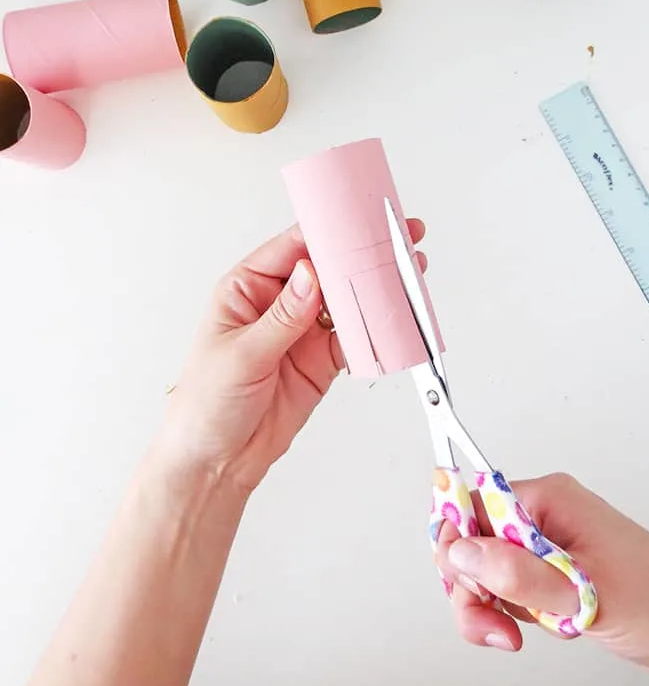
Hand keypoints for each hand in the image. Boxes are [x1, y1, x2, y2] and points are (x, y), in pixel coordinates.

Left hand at [160, 220, 426, 495]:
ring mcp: (302, 332)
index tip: (358, 223)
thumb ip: (282, 317)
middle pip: (327, 270)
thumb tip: (309, 275)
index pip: (292, 249)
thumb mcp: (241, 355)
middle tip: (397, 243)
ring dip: (375, 291)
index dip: (326, 233)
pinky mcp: (321, 361)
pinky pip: (355, 338)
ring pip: (346, 302)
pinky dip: (376, 331)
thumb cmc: (205, 403)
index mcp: (248, 288)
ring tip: (406, 276)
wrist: (215, 462)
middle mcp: (278, 304)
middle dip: (361, 257)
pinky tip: (393, 319)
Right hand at [437, 474, 648, 685]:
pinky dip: (511, 613)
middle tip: (494, 622)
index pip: (473, 505)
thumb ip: (516, 573)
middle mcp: (542, 514)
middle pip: (472, 540)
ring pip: (483, 569)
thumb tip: (463, 553)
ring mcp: (543, 542)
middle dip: (473, 587)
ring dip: (494, 606)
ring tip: (519, 630)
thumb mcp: (579, 593)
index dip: (459, 547)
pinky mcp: (547, 568)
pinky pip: (505, 586)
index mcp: (548, 499)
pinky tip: (541, 623)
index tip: (466, 584)